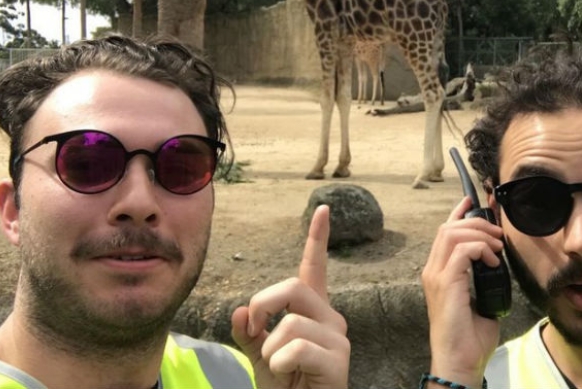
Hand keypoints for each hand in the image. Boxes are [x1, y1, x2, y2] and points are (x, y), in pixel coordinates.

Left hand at [232, 205, 349, 388]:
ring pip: (290, 323)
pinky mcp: (339, 361)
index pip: (314, 268)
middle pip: (293, 287)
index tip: (323, 209)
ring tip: (278, 367)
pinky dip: (278, 364)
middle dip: (263, 305)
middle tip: (255, 331)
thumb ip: (249, 332)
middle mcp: (331, 319)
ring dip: (269, 349)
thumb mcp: (258, 355)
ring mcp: (338, 339)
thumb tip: (242, 312)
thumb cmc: (285, 386)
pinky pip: (295, 349)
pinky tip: (287, 375)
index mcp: (312, 312)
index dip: (318, 238)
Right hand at [420, 197, 503, 386]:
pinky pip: (462, 251)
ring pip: (452, 234)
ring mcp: (436, 277)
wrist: (459, 362)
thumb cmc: (469, 339)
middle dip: (476, 224)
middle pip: (448, 228)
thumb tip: (497, 268)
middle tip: (498, 234)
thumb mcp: (480, 301)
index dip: (458, 214)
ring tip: (497, 247)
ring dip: (480, 235)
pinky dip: (481, 250)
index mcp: (438, 273)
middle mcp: (432, 271)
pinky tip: (493, 261)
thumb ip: (483, 281)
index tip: (473, 203)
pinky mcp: (445, 284)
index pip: (444, 233)